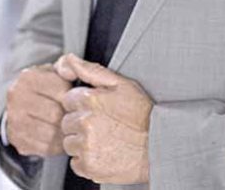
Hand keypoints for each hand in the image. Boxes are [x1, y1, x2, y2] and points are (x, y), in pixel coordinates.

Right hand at [6, 63, 70, 156]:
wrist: (23, 105)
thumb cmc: (45, 87)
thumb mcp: (55, 71)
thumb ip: (67, 66)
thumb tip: (71, 72)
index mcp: (27, 78)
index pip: (61, 89)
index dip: (73, 94)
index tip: (74, 96)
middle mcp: (17, 99)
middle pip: (56, 113)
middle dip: (69, 114)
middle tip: (75, 114)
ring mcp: (15, 122)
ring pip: (52, 132)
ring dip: (65, 131)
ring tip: (69, 125)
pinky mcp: (18, 142)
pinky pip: (46, 148)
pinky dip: (58, 144)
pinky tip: (60, 135)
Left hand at [54, 53, 152, 184]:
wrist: (158, 146)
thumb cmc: (142, 114)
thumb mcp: (121, 84)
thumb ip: (90, 70)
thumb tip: (69, 59)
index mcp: (90, 100)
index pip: (68, 100)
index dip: (81, 104)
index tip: (95, 109)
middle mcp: (85, 123)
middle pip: (66, 122)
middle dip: (79, 123)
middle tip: (101, 124)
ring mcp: (86, 146)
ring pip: (69, 143)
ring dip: (81, 142)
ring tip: (103, 138)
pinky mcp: (89, 166)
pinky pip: (75, 163)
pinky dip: (86, 160)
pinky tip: (103, 152)